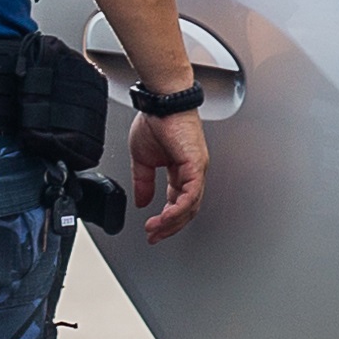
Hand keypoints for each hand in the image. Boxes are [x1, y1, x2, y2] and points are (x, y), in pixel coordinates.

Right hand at [128, 102, 206, 240]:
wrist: (160, 102)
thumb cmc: (156, 120)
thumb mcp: (143, 159)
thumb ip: (143, 182)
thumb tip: (141, 201)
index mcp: (182, 170)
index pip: (178, 202)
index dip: (166, 219)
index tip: (152, 230)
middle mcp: (193, 172)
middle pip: (187, 210)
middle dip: (169, 227)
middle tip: (154, 236)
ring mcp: (197, 169)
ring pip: (190, 206)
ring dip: (171, 222)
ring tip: (155, 230)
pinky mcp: (195, 165)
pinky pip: (190, 195)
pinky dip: (178, 209)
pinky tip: (165, 218)